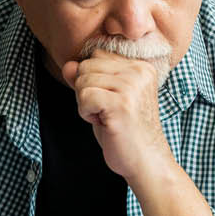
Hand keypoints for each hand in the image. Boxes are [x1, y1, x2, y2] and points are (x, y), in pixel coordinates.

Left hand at [62, 49, 173, 182]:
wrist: (146, 159)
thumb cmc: (126, 130)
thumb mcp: (106, 97)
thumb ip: (87, 78)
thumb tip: (68, 65)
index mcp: (141, 66)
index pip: (97, 55)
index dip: (93, 79)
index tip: (110, 100)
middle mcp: (139, 71)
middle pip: (87, 66)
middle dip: (86, 90)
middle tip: (107, 110)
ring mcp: (132, 86)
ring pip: (83, 81)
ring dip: (86, 103)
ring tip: (106, 117)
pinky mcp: (121, 103)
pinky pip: (84, 96)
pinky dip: (86, 113)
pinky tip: (103, 122)